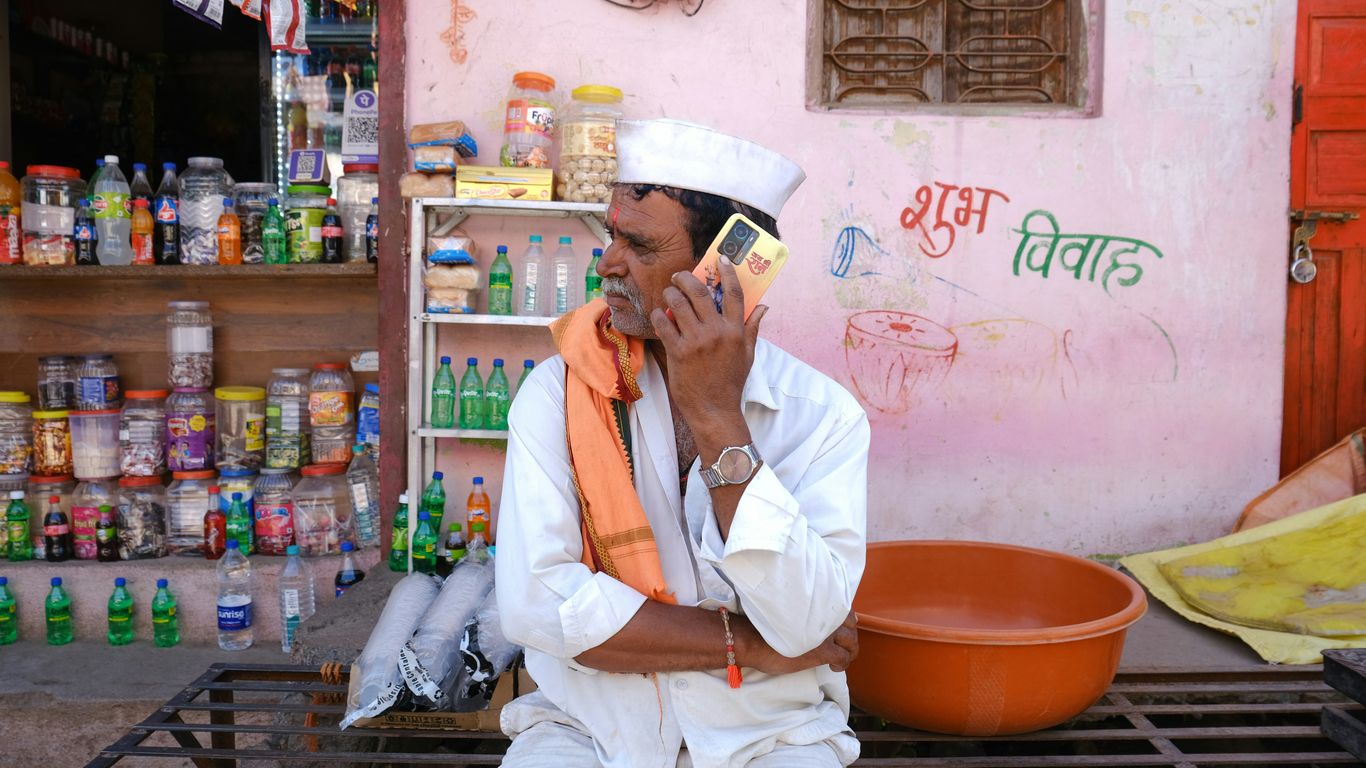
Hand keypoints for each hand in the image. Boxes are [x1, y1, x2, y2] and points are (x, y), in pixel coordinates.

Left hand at [650, 257, 767, 443]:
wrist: (714, 410)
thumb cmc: (730, 383)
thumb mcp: (747, 355)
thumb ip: (752, 328)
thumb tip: (764, 307)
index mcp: (736, 331)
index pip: (735, 294)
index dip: (728, 272)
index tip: (721, 258)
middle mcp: (717, 333)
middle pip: (700, 292)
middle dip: (687, 278)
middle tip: (680, 276)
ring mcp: (696, 342)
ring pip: (678, 304)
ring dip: (670, 294)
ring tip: (668, 294)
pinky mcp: (678, 352)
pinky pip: (664, 324)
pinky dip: (659, 315)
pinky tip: (659, 315)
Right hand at [738, 611, 859, 675]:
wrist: (751, 640)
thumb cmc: (763, 626)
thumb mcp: (788, 613)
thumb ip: (804, 611)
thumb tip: (816, 614)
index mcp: (815, 603)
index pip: (843, 608)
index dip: (845, 620)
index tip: (842, 628)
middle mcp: (823, 615)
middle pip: (850, 624)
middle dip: (849, 636)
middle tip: (842, 646)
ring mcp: (824, 633)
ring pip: (850, 641)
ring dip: (848, 651)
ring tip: (840, 658)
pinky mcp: (822, 651)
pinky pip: (843, 657)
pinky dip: (842, 664)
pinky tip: (834, 667)